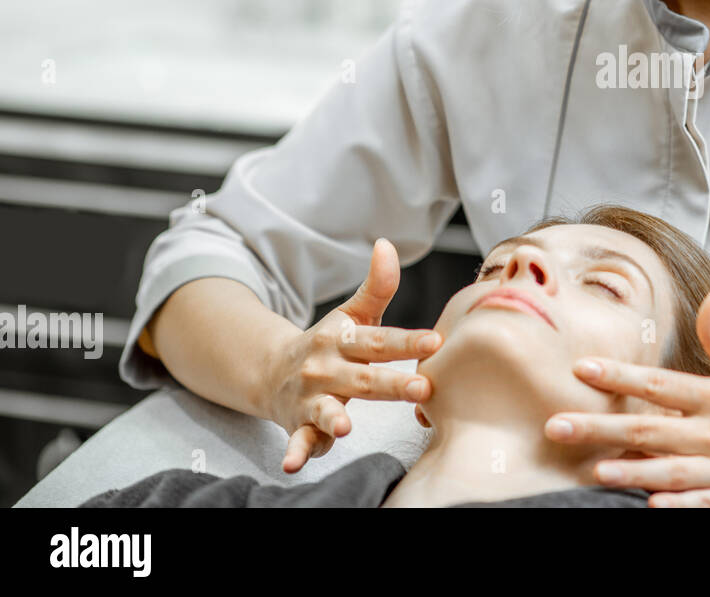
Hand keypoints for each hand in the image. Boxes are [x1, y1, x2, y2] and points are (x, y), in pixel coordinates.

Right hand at [264, 238, 443, 472]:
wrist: (273, 371)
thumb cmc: (331, 344)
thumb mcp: (353, 315)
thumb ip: (377, 286)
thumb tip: (387, 244)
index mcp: (344, 339)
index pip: (380, 340)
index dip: (407, 341)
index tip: (435, 341)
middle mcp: (327, 368)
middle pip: (363, 377)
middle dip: (391, 384)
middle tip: (422, 388)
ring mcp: (311, 397)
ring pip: (325, 409)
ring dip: (334, 417)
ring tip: (347, 426)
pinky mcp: (299, 424)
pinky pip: (298, 440)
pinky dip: (295, 452)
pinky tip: (294, 465)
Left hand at [543, 288, 709, 506]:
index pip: (661, 384)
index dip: (621, 376)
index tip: (583, 369)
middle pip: (652, 429)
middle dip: (601, 428)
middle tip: (557, 427)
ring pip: (671, 472)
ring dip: (631, 471)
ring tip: (593, 469)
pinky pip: (701, 505)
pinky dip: (677, 505)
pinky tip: (646, 504)